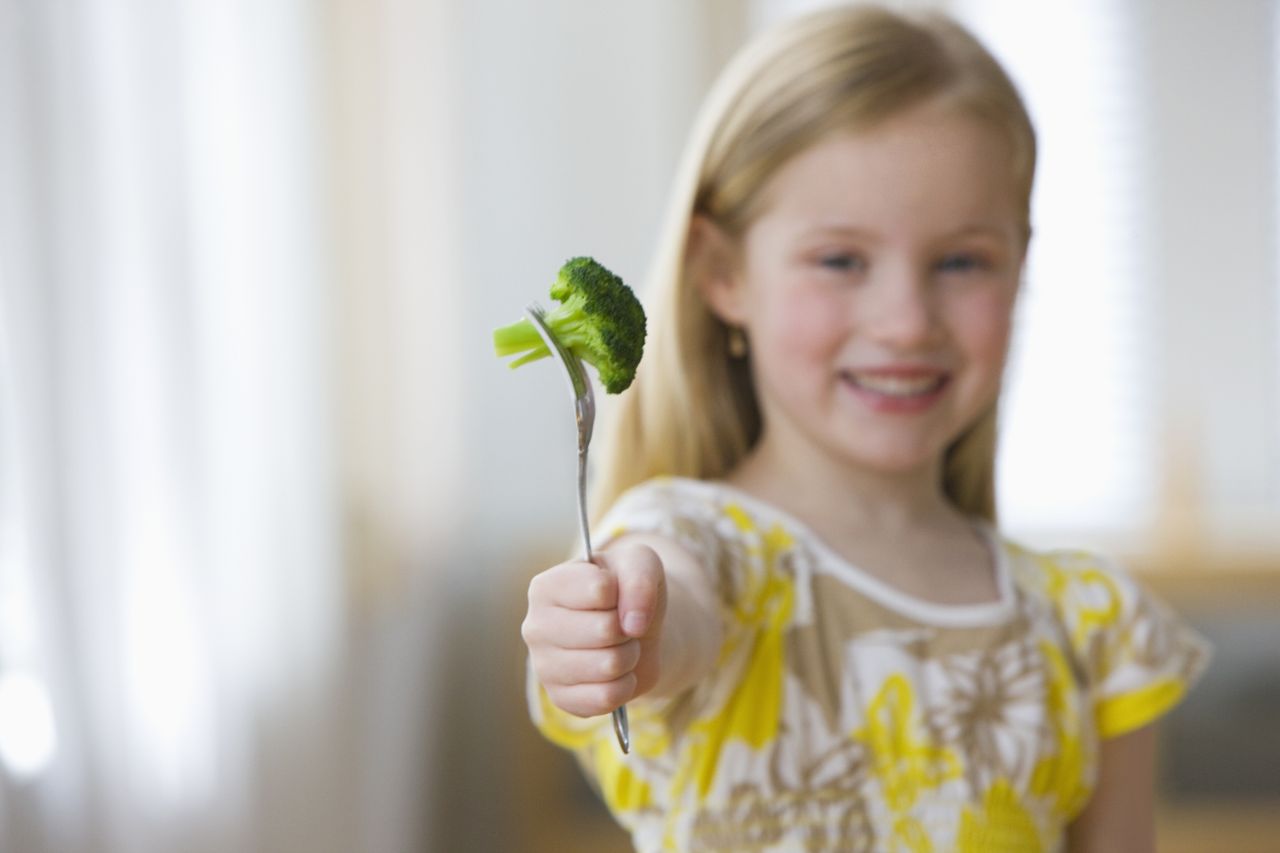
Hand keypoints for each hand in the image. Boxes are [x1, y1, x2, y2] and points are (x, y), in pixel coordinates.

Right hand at [522, 544, 666, 717]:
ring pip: (609, 666)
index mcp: (545, 586)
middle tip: (620, 624)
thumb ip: (639, 578)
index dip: (623, 593)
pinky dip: (625, 685)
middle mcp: (535, 626)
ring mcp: (543, 666)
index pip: (599, 589)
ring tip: (618, 646)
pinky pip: (607, 698)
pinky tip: (615, 673)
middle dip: (627, 628)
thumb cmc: (627, 590)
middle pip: (605, 630)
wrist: (633, 631)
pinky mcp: (560, 698)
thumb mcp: (639, 564)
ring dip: (629, 656)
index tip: (616, 594)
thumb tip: (633, 624)